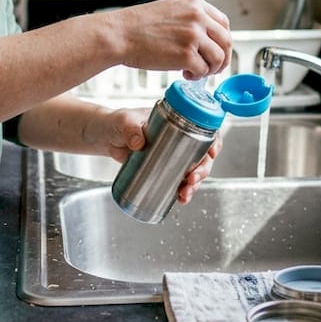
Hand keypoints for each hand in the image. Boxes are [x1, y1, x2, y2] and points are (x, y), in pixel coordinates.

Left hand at [95, 107, 220, 204]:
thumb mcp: (124, 122)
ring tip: (184, 194)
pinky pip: (179, 181)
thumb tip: (138, 142)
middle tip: (191, 179)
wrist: (106, 137)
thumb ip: (131, 129)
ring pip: (193, 171)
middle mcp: (179, 139)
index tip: (212, 153)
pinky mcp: (164, 169)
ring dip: (194, 185)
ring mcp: (173, 155)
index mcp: (176, 122)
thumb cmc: (118, 123)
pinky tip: (180, 199)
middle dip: (202, 170)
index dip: (214, 141)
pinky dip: (183, 191)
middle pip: (202, 155)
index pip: (203, 129)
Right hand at [111, 0, 231, 79]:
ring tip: (194, 71)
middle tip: (212, 67)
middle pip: (226, 41)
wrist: (119, 34)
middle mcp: (197, 17)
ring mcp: (193, 36)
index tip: (217, 50)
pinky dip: (197, 75)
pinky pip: (203, 70)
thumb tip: (207, 39)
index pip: (224, 23)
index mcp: (195, 3)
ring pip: (218, 58)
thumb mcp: (170, 10)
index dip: (222, 41)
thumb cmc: (137, 26)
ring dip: (210, 69)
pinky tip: (185, 74)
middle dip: (222, 58)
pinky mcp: (186, 55)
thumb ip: (191, 19)